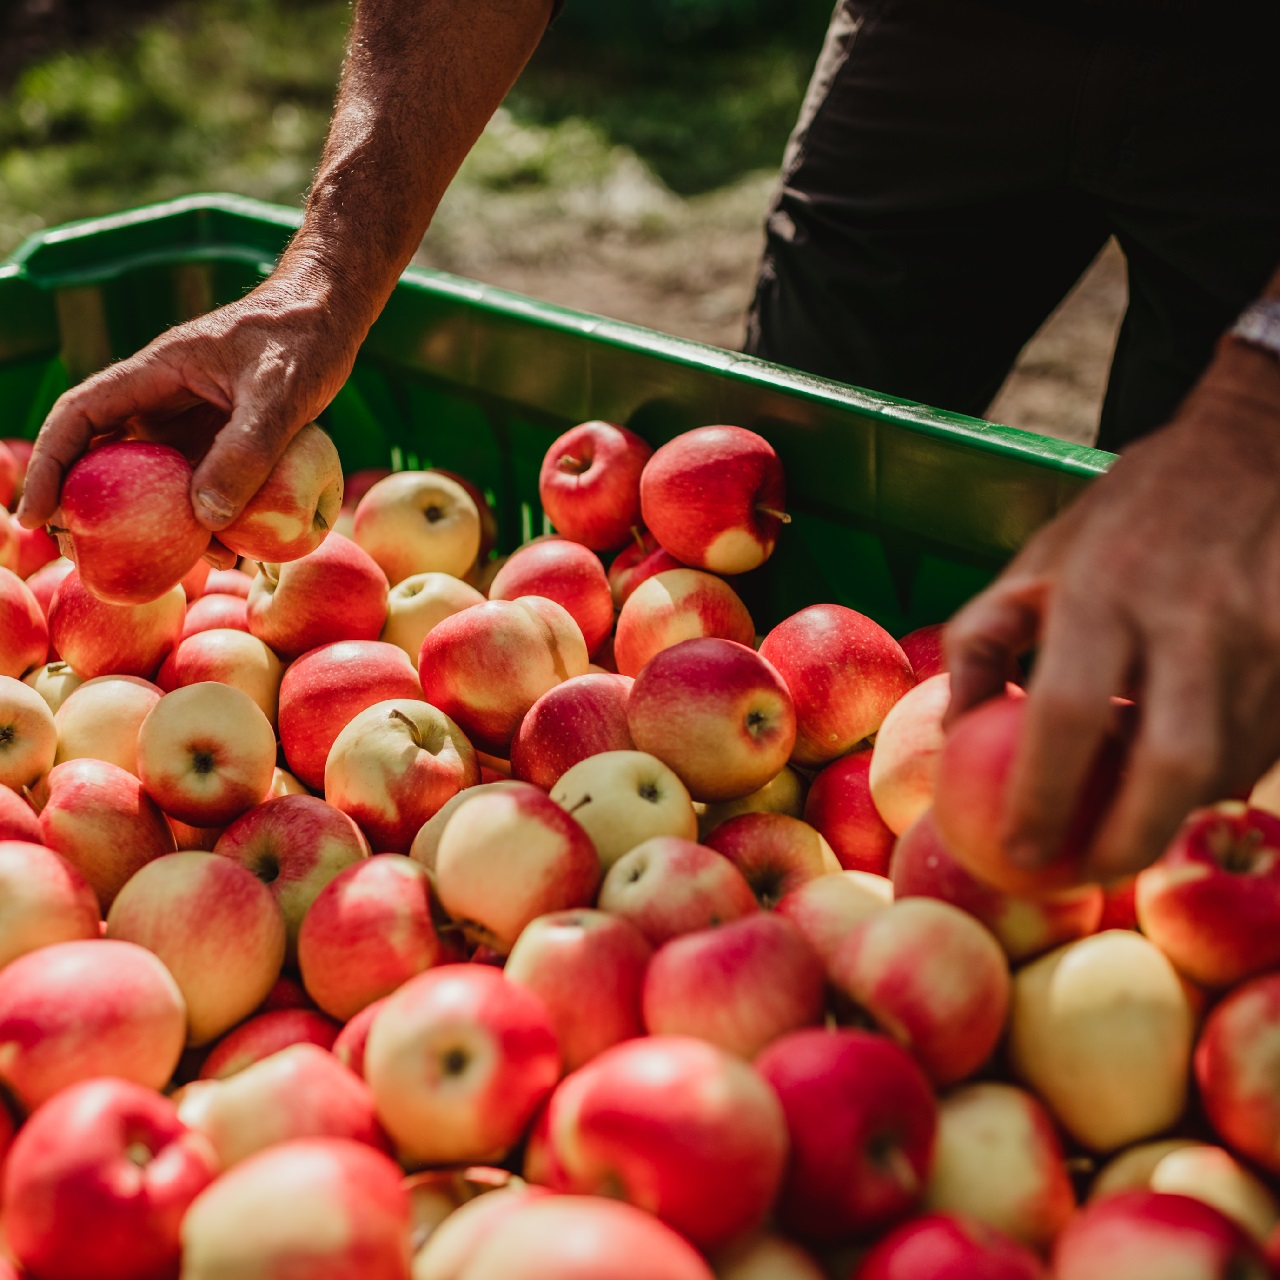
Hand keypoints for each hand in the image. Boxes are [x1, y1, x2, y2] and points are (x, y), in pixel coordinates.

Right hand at [16, 268, 365, 560]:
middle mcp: (164, 401)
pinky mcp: (223, 442)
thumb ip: (247, 451)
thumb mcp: (281, 394)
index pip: (80, 416)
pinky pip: (202, 485)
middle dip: (95, 509)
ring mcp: (192, 423)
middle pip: (107, 457)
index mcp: (156, 374)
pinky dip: (208, 519)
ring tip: (179, 566)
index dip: (49, 464)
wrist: (332, 319)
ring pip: (156, 481)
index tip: (35, 514)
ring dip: (159, 525)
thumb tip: (206, 517)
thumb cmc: (304, 340)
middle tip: (93, 557)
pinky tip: (230, 551)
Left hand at [944, 343, 1279, 881]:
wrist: (1252, 451)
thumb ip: (985, 642)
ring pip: (1227, 768)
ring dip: (1171, 816)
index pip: (1068, 713)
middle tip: (1084, 869)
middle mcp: (1193, 618)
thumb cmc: (1123, 516)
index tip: (1018, 850)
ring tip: (1119, 828)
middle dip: (1128, 841)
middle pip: (1172, 765)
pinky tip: (1174, 782)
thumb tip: (957, 738)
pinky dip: (1216, 780)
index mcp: (1106, 588)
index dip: (1041, 796)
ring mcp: (1266, 639)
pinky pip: (1262, 749)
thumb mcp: (1037, 559)